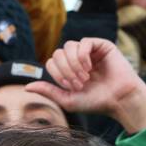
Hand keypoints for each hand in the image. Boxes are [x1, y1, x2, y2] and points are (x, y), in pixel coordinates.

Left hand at [26, 38, 145, 133]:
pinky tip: (89, 67)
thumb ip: (48, 91)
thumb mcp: (67, 100)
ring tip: (84, 77)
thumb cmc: (96, 102)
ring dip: (73, 64)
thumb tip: (26, 87)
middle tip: (79, 83)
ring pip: (69, 46)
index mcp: (69, 70)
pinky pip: (84, 42)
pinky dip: (82, 56)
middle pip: (58, 53)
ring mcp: (89, 51)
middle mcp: (78, 58)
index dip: (57, 74)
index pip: (52, 62)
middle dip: (65, 70)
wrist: (119, 100)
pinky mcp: (101, 45)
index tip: (70, 87)